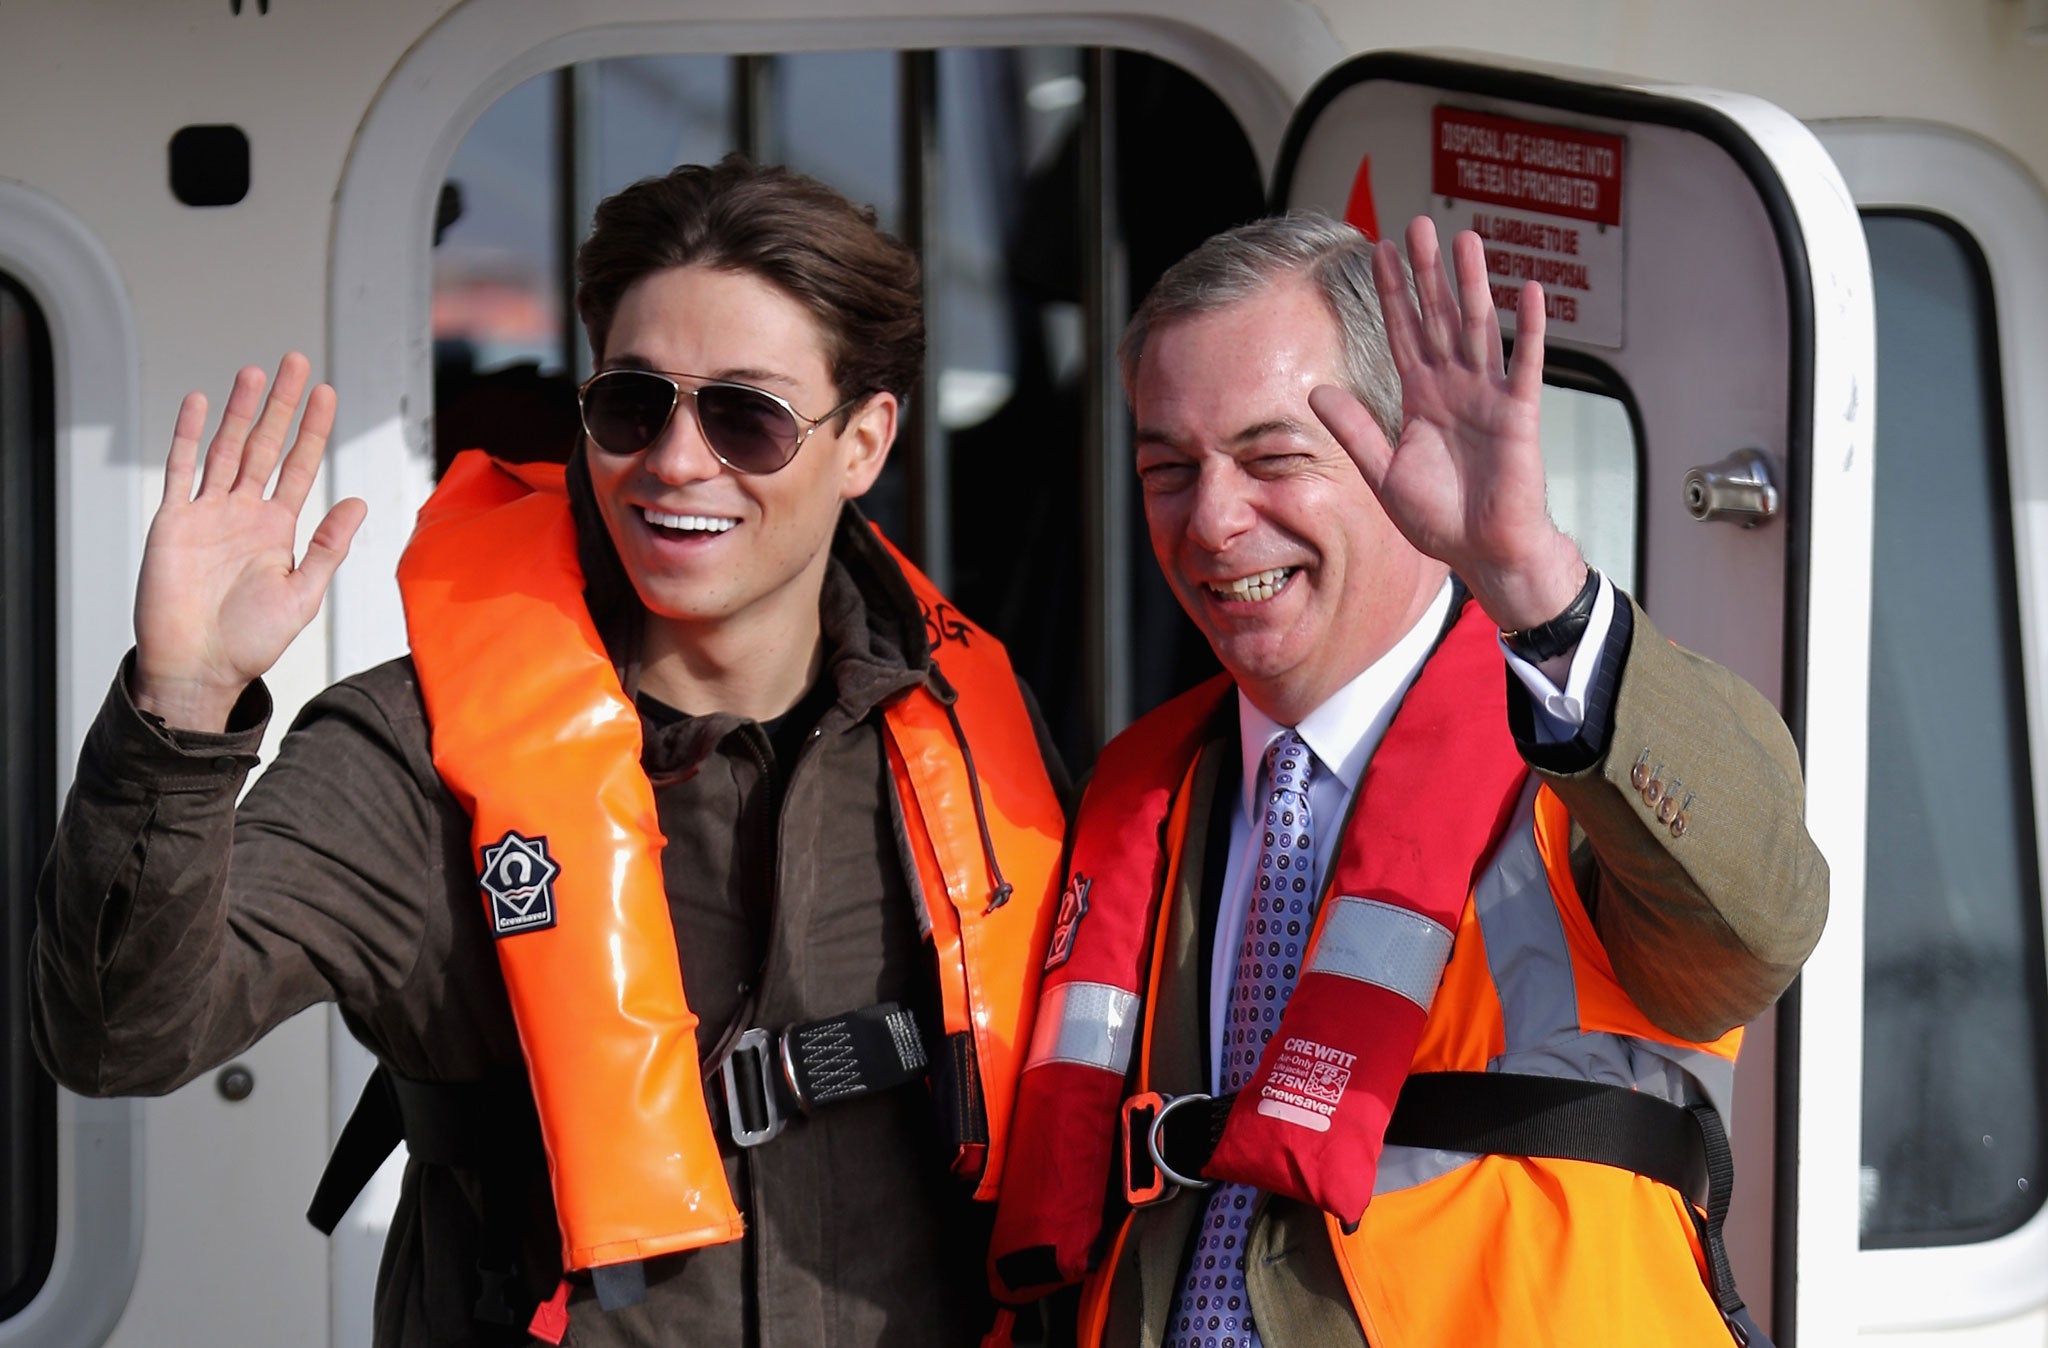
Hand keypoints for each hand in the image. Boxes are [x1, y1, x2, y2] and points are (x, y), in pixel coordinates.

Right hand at [132, 354, 366, 730]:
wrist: (198, 668)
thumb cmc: (251, 642)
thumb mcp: (303, 593)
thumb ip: (329, 546)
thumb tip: (359, 502)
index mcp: (278, 528)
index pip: (300, 465)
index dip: (314, 429)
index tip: (328, 393)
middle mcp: (244, 513)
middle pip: (265, 445)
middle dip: (282, 405)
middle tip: (296, 362)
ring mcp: (207, 514)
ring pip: (225, 448)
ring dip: (239, 410)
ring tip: (255, 372)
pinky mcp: (173, 522)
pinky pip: (181, 471)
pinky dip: (187, 436)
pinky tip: (198, 403)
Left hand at [1308, 216, 1584, 631]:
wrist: (1483, 551)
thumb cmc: (1440, 518)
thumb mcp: (1383, 473)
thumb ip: (1355, 430)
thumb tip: (1317, 391)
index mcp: (1420, 397)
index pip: (1401, 332)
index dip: (1391, 293)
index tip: (1378, 250)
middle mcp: (1453, 387)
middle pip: (1438, 317)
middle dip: (1427, 273)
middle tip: (1418, 225)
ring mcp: (1488, 396)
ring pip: (1478, 328)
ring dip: (1472, 285)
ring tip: (1465, 241)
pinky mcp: (1519, 414)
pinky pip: (1525, 365)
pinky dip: (1529, 330)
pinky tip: (1529, 292)